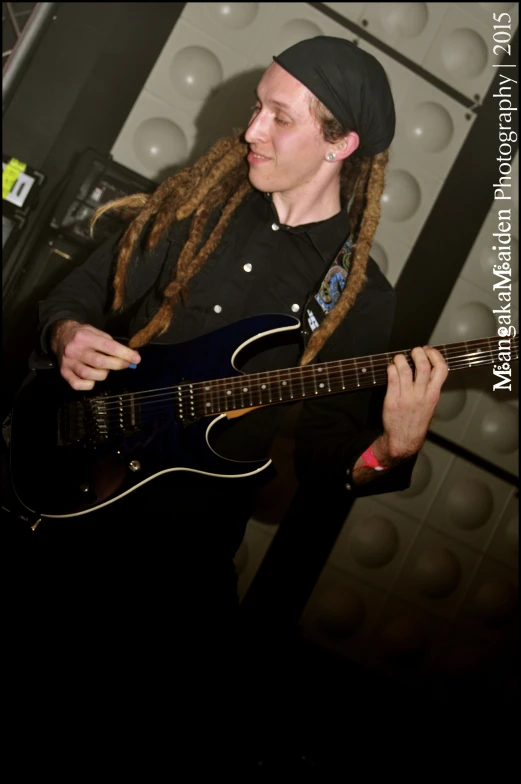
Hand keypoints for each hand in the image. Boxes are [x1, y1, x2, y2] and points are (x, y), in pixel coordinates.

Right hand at [50, 319, 140, 390]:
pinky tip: (93, 378)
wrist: (60, 336)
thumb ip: (111, 343)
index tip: (136, 359)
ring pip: (90, 375)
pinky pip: (78, 385)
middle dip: (117, 365)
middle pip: (100, 362)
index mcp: (84, 337)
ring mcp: (68, 363)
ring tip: (105, 369)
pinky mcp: (64, 373)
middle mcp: (74, 350)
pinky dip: (89, 384)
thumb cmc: (83, 335)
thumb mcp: (95, 332)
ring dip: (103, 374)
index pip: (108, 346)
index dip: (125, 353)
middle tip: (125, 364)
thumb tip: (130, 356)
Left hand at [375, 346, 448, 462]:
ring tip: (399, 358)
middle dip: (418, 353)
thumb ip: (430, 387)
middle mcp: (421, 395)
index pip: (441, 369)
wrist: (404, 439)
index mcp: (433, 394)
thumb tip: (425, 365)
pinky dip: (391, 368)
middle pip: (423, 366)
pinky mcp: (392, 400)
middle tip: (413, 351)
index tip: (428, 350)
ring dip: (401, 359)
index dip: (436, 355)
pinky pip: (392, 378)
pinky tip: (391, 368)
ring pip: (405, 370)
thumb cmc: (417, 420)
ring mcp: (407, 397)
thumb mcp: (430, 404)